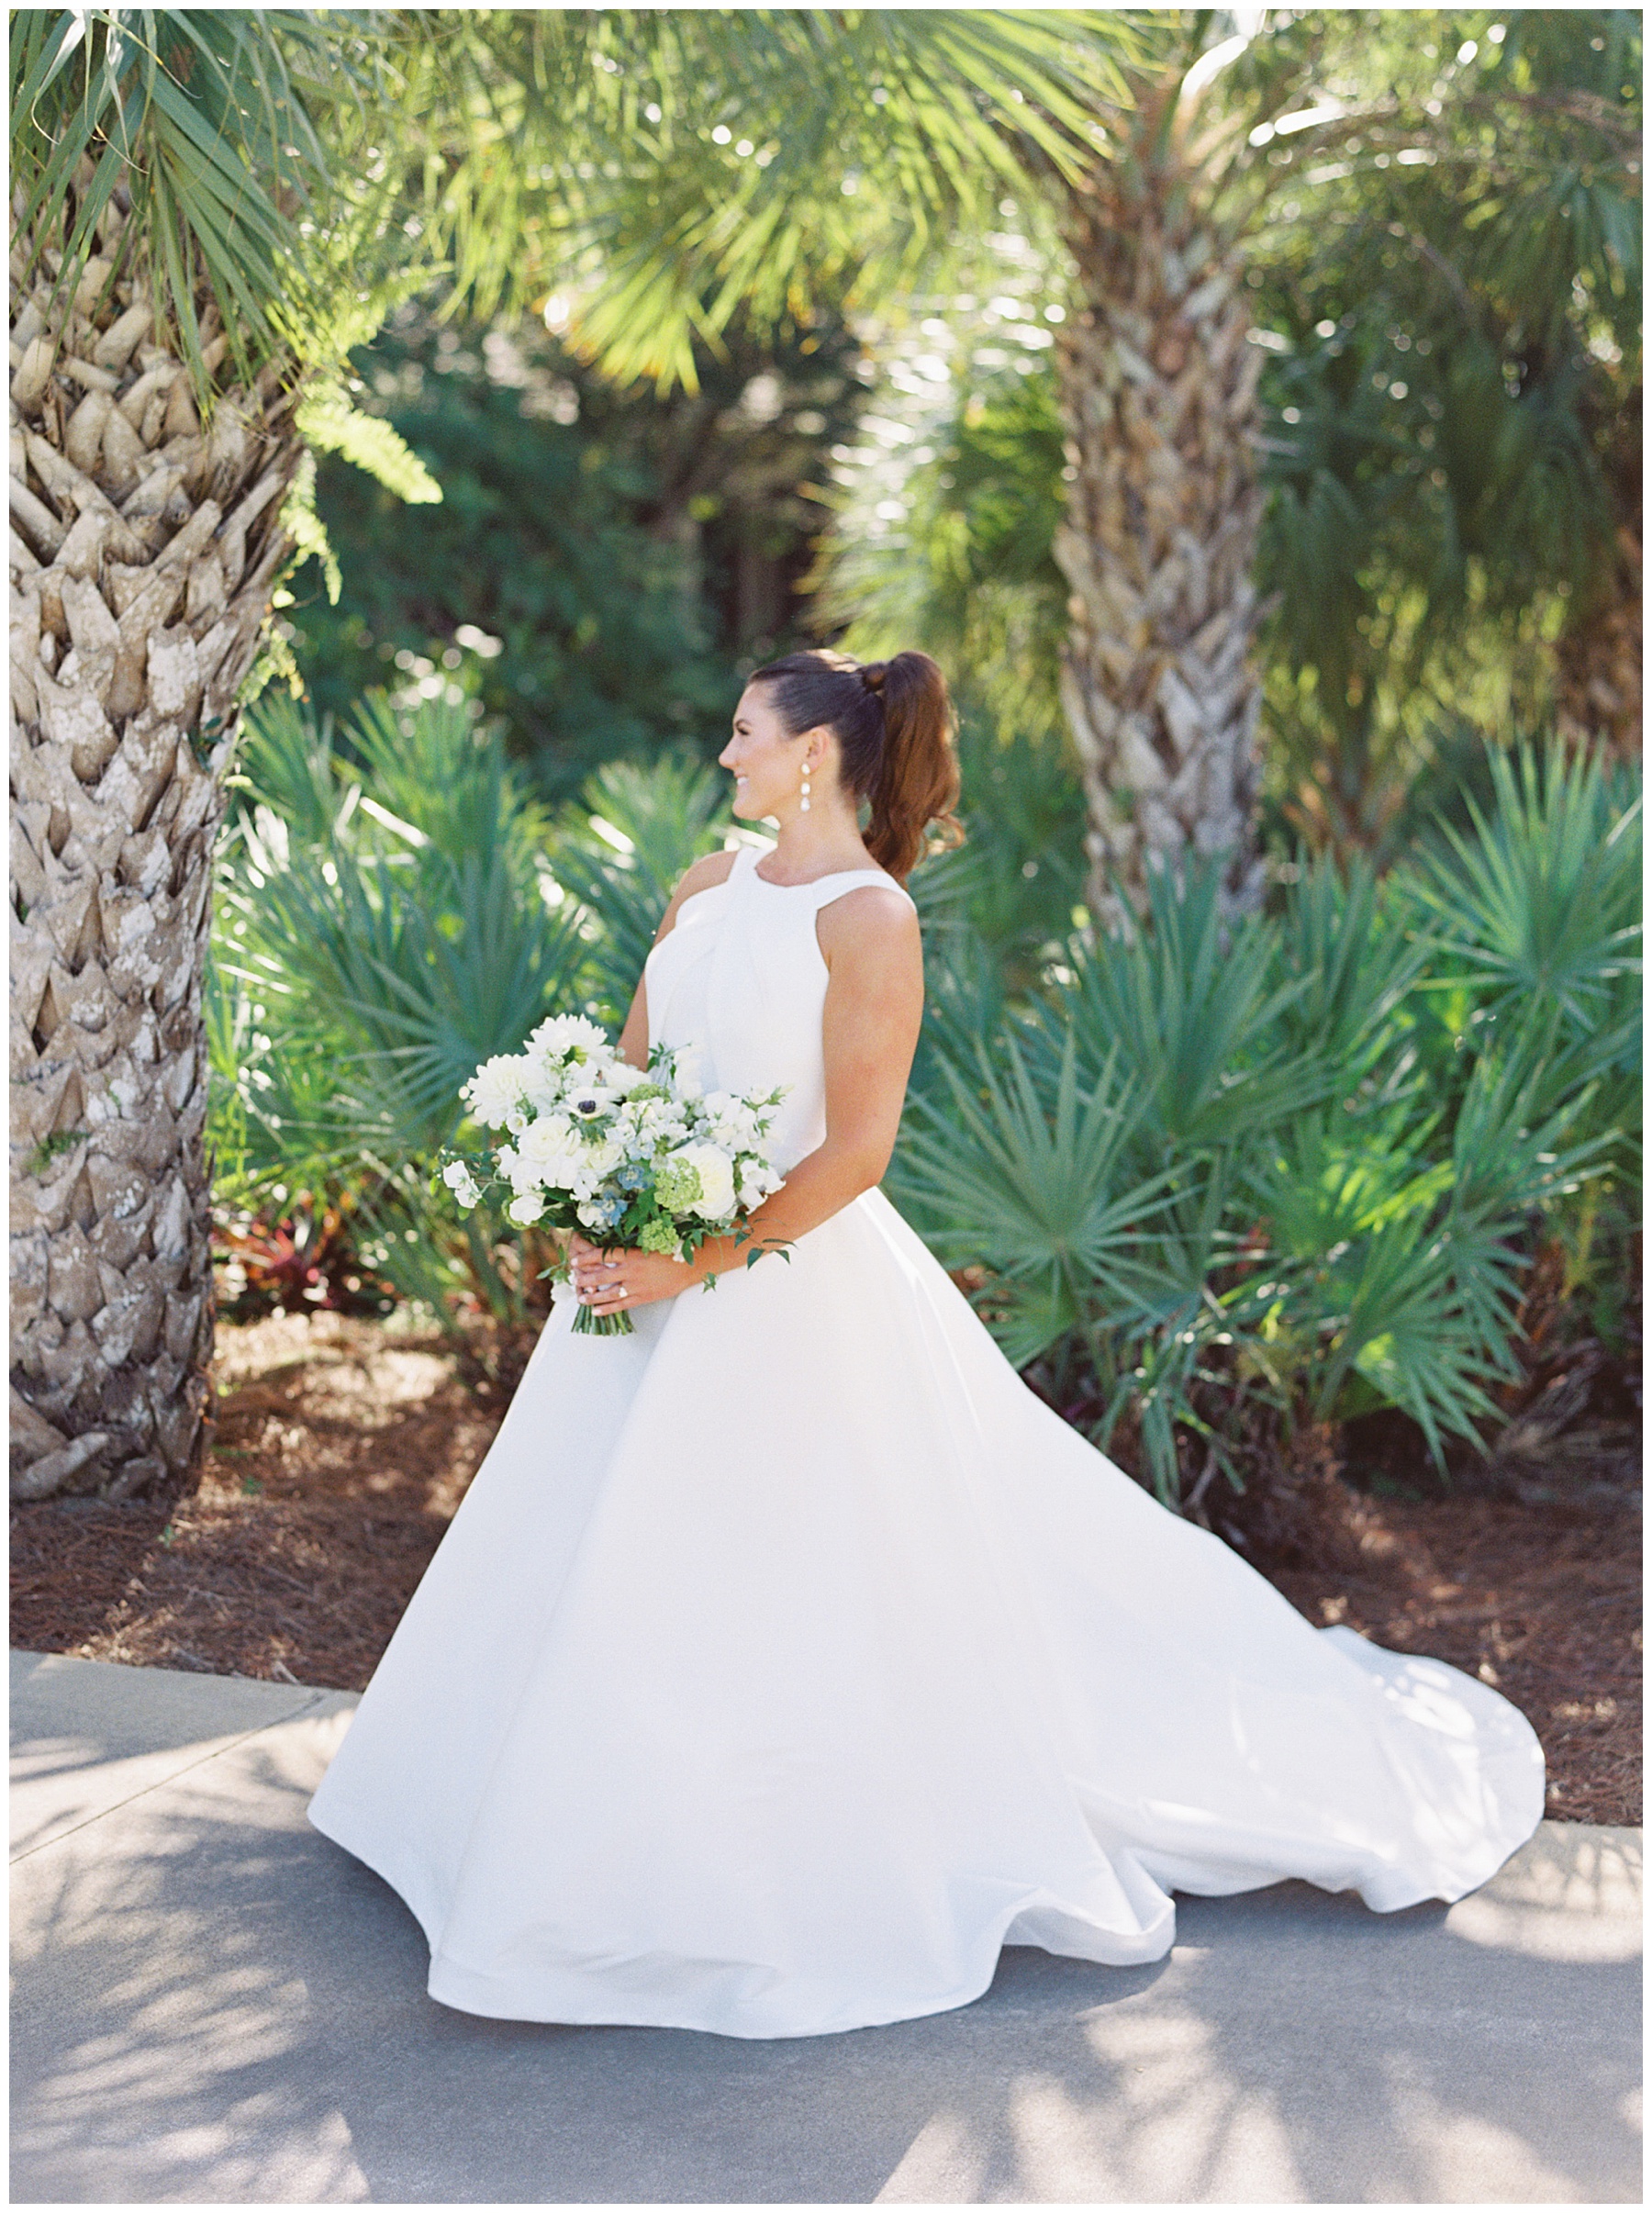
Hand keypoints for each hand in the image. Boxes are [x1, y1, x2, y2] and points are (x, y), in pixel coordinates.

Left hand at [567, 1229, 699, 1316]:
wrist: (690, 1267)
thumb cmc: (670, 1252)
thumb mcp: (649, 1244)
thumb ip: (630, 1248)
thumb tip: (610, 1250)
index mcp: (633, 1254)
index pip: (602, 1255)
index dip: (586, 1258)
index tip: (575, 1261)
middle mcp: (632, 1270)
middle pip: (601, 1275)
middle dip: (585, 1279)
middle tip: (573, 1281)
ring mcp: (637, 1286)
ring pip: (609, 1293)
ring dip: (592, 1296)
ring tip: (580, 1298)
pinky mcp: (643, 1298)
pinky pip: (621, 1305)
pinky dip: (607, 1309)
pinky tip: (596, 1312)